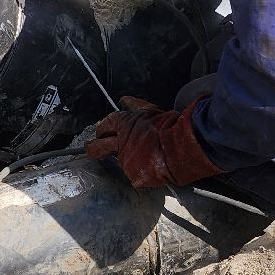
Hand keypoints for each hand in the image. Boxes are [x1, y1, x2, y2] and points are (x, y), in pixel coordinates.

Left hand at [85, 96, 221, 187]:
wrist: (182, 145)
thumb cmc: (171, 126)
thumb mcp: (152, 111)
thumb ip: (136, 106)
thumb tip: (124, 99)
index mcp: (126, 123)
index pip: (107, 124)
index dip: (103, 128)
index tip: (102, 131)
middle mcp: (122, 142)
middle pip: (98, 147)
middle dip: (93, 148)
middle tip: (92, 149)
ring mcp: (126, 159)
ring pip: (119, 162)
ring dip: (125, 161)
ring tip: (138, 161)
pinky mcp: (134, 174)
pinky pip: (135, 175)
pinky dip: (142, 173)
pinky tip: (150, 171)